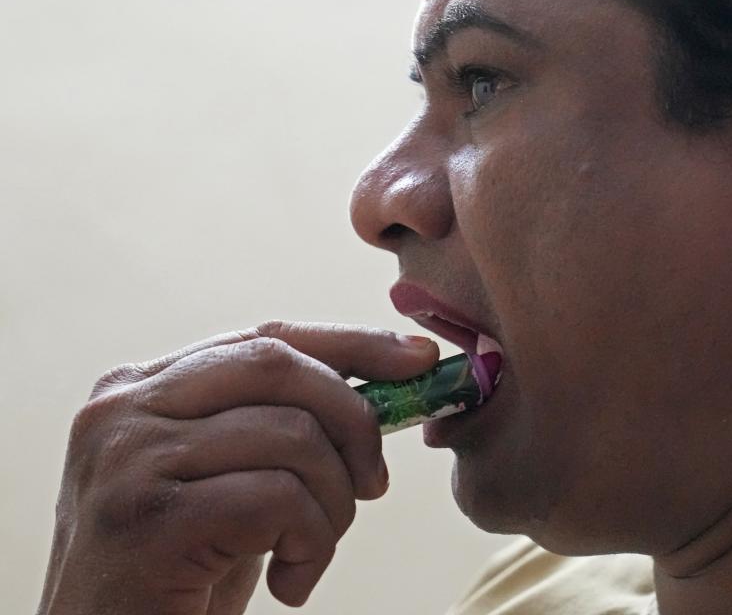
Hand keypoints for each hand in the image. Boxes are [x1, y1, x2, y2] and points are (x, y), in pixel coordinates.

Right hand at [37, 321, 438, 614]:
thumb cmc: (183, 570)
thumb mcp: (230, 479)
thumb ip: (279, 425)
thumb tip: (387, 381)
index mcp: (142, 386)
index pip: (266, 338)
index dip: (352, 343)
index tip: (418, 359)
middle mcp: (124, 408)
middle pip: (281, 367)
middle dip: (353, 419)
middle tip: (373, 482)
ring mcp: (128, 458)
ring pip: (292, 436)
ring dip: (334, 504)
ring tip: (312, 550)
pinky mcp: (147, 518)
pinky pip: (279, 499)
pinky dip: (312, 542)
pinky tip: (291, 582)